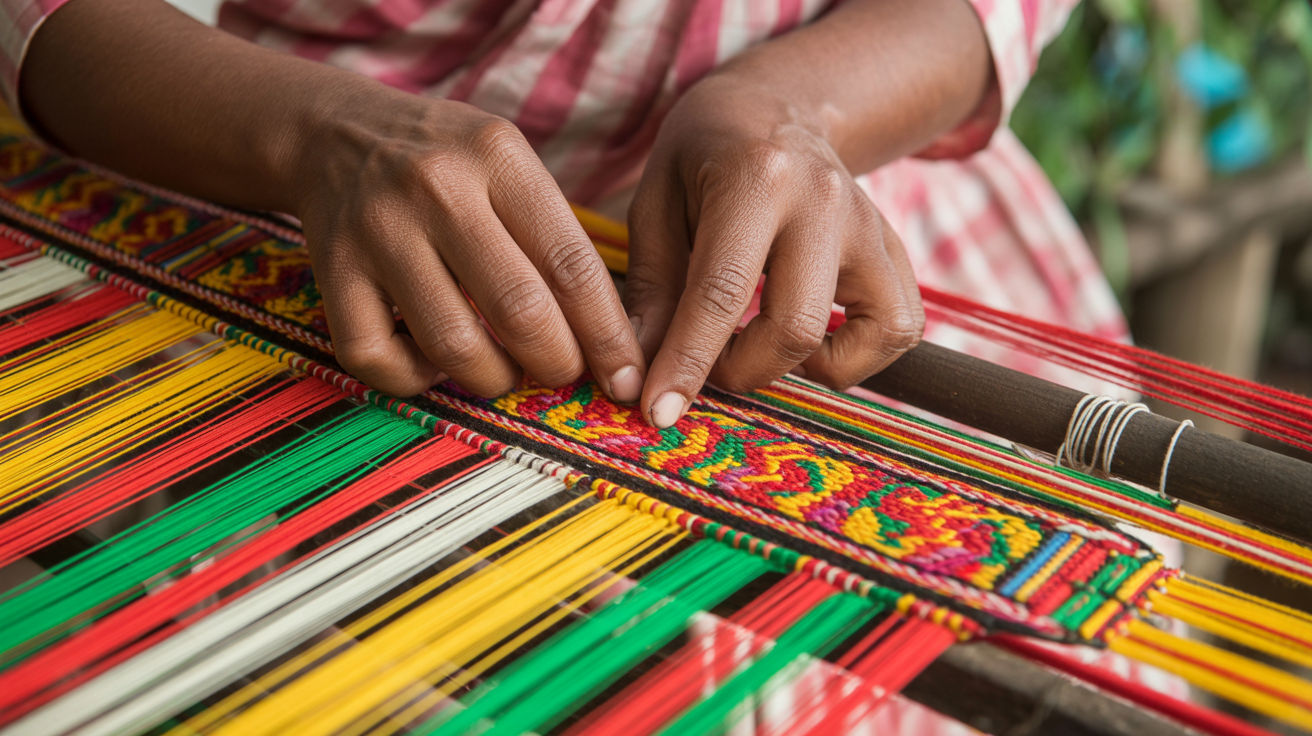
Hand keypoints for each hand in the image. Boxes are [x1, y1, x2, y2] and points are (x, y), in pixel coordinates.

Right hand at [294, 91, 645, 400]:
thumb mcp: (510, 165)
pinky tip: (432, 360)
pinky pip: (378, 359)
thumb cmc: (449, 164)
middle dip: (557, 363)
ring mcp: (377, 230)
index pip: (571, 264)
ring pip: (453, 345)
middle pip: (520, 310)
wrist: (335, 135)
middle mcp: (436, 188)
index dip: (607, 336)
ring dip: (493, 378)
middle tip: (562, 373)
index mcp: (497, 157)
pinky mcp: (331, 271)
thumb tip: (609, 343)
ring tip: (503, 370)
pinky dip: (415, 379)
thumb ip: (556, 237)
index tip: (624, 378)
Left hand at [625, 76, 923, 428]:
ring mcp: (871, 227)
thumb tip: (639, 373)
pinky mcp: (894, 252)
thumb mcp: (656, 201)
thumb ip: (653, 286)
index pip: (721, 292)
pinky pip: (900, 328)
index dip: (688, 363)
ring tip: (759, 346)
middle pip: (796, 326)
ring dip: (804, 367)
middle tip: (705, 360)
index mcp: (757, 178)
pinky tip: (808, 340)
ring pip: (867, 335)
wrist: (777, 107)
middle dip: (741, 370)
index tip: (659, 413)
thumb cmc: (702, 157)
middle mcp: (826, 201)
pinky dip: (857, 356)